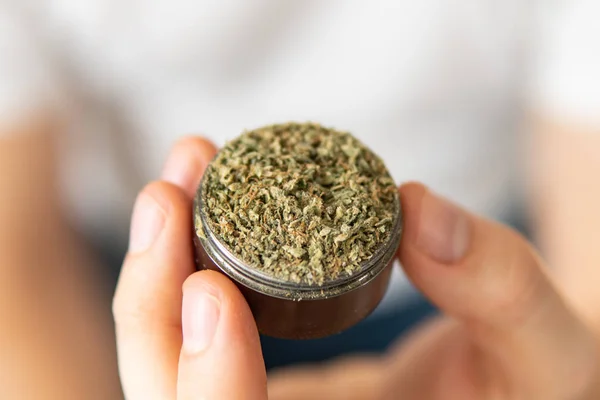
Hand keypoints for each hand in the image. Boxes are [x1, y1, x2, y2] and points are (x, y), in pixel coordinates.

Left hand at [113, 136, 599, 399]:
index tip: (210, 287)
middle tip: (169, 195)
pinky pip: (192, 320)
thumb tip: (419, 211)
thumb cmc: (530, 385)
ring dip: (157, 263)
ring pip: (166, 355)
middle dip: (152, 302)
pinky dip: (183, 256)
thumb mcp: (545, 354)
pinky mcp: (254, 367)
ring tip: (184, 173)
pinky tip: (204, 193)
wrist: (500, 379)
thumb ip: (501, 292)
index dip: (208, 391)